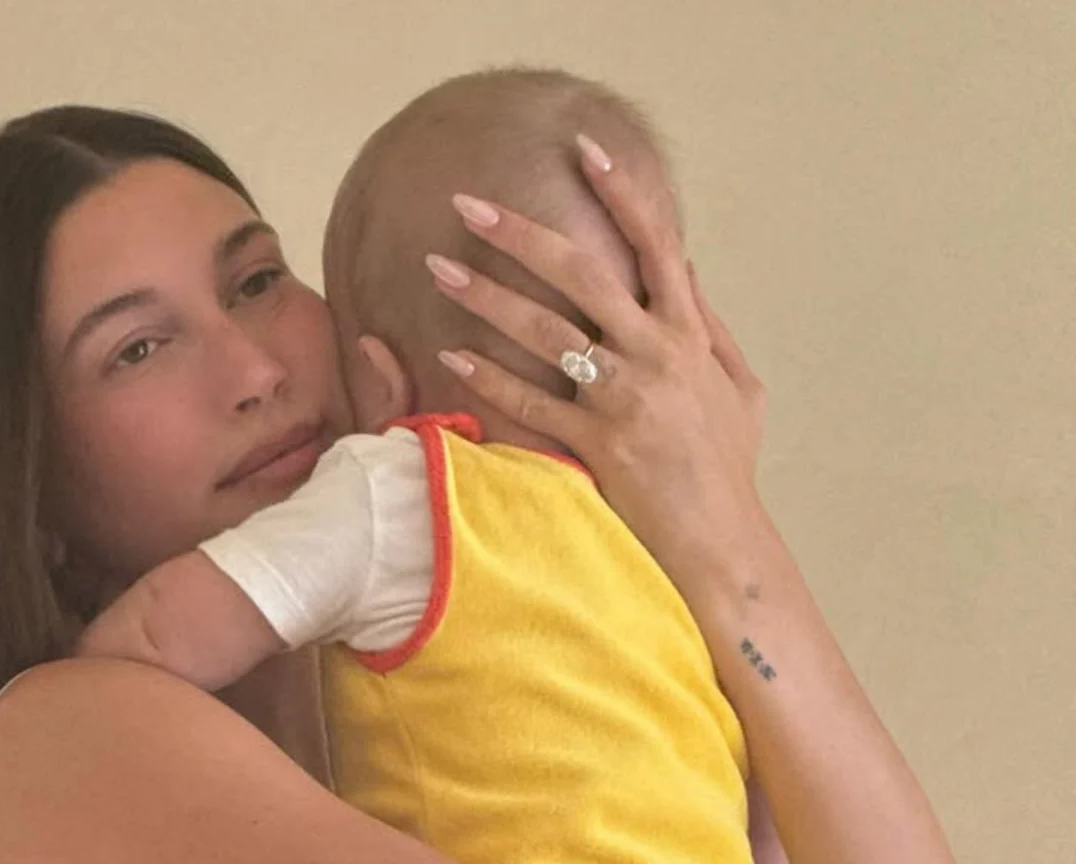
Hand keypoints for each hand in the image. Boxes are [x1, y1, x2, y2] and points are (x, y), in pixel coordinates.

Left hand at [429, 134, 767, 599]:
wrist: (722, 542)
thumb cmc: (725, 466)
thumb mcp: (739, 387)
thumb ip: (710, 325)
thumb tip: (690, 268)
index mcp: (688, 331)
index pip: (656, 243)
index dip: (622, 192)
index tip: (583, 150)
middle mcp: (657, 352)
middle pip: (580, 271)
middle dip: (519, 232)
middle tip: (466, 204)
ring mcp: (626, 396)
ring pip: (544, 329)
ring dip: (485, 295)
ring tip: (438, 268)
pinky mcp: (598, 442)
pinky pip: (530, 403)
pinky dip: (487, 378)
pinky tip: (448, 356)